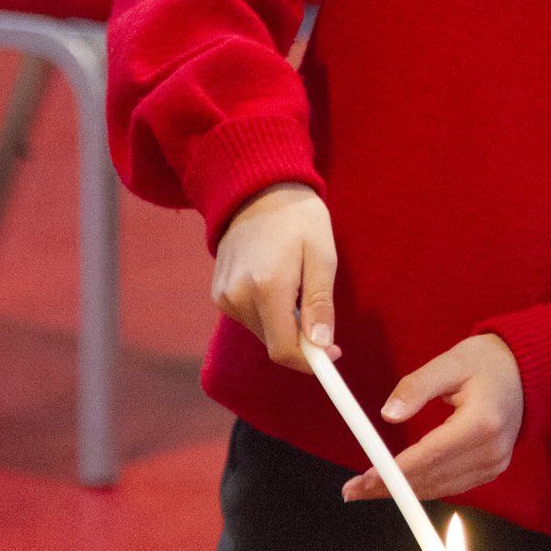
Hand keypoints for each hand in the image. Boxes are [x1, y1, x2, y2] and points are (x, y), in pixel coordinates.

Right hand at [211, 182, 337, 371]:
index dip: (310, 360)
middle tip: (319, 312)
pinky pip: (250, 318)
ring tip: (296, 285)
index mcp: (266, 287)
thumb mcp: (322, 256)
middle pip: (273, 343)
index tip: (332, 353)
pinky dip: (269, 312)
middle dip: (300, 339)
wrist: (258, 190)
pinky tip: (278, 282)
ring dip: (284, 324)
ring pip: (262, 332)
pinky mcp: (219, 294)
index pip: (283, 349)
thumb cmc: (298, 219)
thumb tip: (322, 344)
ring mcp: (224, 296)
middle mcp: (237, 296)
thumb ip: (320, 304)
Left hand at [341, 336, 524, 502]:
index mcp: (483, 421)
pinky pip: (452, 485)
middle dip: (390, 486)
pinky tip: (399, 486)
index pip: (431, 454)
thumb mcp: (451, 362)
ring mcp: (496, 463)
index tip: (364, 478)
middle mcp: (492, 449)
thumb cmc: (488, 361)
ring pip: (441, 487)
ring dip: (403, 491)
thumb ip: (417, 386)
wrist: (529, 370)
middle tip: (353, 490)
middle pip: (433, 477)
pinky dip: (424, 487)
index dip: (394, 471)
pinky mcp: (493, 468)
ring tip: (366, 491)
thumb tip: (388, 414)